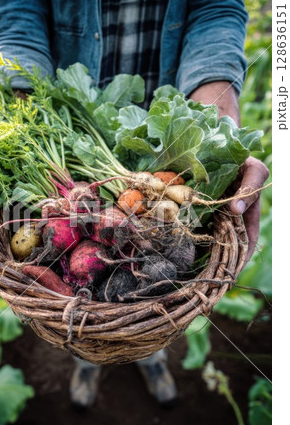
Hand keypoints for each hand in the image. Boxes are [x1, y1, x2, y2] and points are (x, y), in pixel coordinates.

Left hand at [189, 81, 268, 262]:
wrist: (219, 146)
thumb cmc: (242, 160)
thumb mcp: (254, 170)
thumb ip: (250, 188)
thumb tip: (236, 208)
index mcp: (245, 217)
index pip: (245, 245)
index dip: (238, 261)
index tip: (227, 276)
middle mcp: (227, 221)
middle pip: (222, 248)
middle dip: (212, 263)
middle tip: (199, 278)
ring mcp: (210, 216)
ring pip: (204, 240)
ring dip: (194, 253)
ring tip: (182, 269)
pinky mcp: (194, 209)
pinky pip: (188, 224)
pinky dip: (181, 233)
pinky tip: (170, 244)